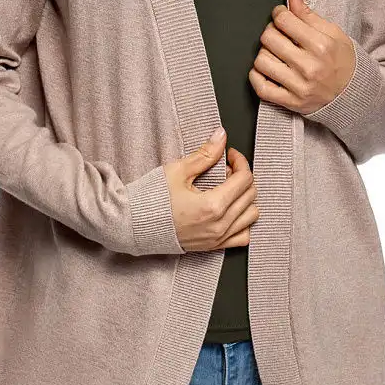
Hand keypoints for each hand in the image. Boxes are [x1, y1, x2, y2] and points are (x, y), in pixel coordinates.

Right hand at [163, 127, 259, 252]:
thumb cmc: (151, 199)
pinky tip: (230, 211)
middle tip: (224, 169)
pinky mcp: (212, 246)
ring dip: (245, 199)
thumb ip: (205, 154)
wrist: (133, 224)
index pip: (244, 178)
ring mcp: (217, 238)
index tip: (229, 155)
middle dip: (242, 176)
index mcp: (212, 205)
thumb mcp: (178, 171)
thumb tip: (221, 137)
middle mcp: (219, 224)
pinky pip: (242, 237)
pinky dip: (243, 222)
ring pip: (251, 216)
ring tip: (227, 190)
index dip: (240, 161)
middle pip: (250, 195)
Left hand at [249, 0, 355, 114]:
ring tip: (276, 52)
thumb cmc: (343, 60)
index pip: (284, 20)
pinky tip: (266, 68)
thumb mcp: (333, 32)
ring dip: (264, 53)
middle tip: (279, 33)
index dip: (279, 13)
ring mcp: (299, 87)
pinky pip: (261, 87)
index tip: (282, 16)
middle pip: (269, 38)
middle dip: (271, 31)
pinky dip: (256, 76)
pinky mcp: (291, 102)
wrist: (354, 94)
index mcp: (321, 46)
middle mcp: (309, 67)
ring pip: (261, 61)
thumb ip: (308, 13)